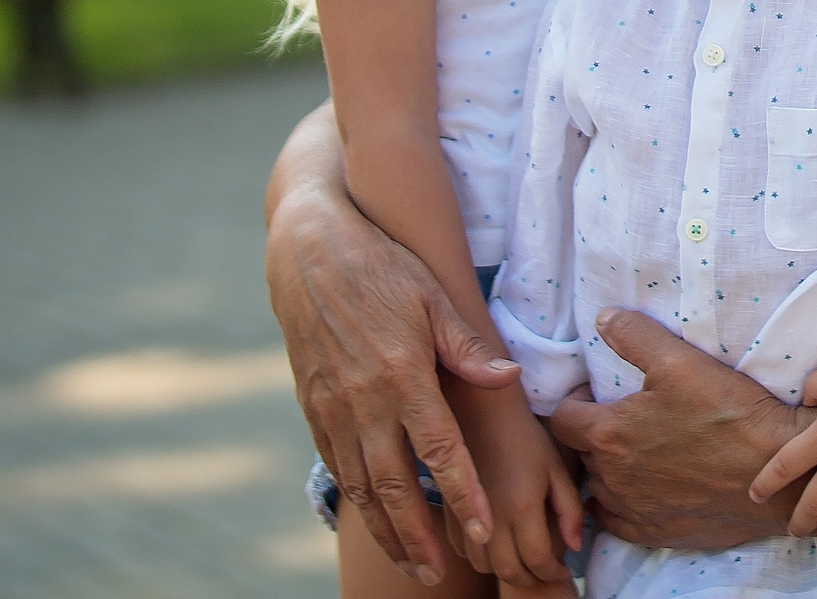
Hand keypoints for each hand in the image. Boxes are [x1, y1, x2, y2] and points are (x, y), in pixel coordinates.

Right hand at [264, 171, 519, 582]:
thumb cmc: (381, 266)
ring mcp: (332, 406)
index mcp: (402, 373)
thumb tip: (508, 378)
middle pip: (394, 485)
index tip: (485, 532)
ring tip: (411, 563)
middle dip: (419, 535)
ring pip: (361, 485)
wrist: (308, 250)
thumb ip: (466, 345)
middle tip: (439, 573)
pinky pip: (336, 464)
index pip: (439, 450)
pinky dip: (358, 498)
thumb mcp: (431, 294)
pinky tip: (375, 517)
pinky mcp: (312, 405)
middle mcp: (364, 399)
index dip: (463, 495)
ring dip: (386, 529)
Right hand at [449, 389, 583, 588]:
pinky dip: (480, 556)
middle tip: (543, 571)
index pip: (538, 561)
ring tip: (520, 557)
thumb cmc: (526, 435)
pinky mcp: (448, 511)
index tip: (563, 570)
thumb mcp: (557, 466)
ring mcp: (465, 516)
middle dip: (529, 579)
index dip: (554, 574)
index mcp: (521, 506)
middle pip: (509, 571)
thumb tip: (574, 547)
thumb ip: (569, 508)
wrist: (481, 410)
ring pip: (483, 565)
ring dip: (503, 569)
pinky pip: (462, 550)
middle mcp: (491, 517)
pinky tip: (494, 542)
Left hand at [548, 309, 811, 550]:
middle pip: (578, 455)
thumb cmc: (726, 413)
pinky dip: (618, 507)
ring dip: (604, 471)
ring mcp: (633, 511)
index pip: (562, 419)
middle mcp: (612, 479)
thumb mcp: (679, 360)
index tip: (593, 394)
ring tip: (629, 453)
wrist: (774, 469)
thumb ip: (634, 336)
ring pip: (596, 491)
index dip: (573, 401)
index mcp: (609, 434)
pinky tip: (637, 491)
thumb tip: (603, 319)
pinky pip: (616, 524)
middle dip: (588, 435)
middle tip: (615, 418)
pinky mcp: (656, 533)